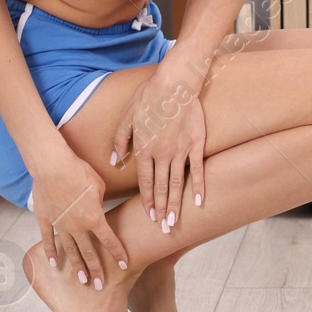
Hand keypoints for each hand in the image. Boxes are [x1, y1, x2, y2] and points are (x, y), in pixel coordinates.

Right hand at [29, 143, 128, 289]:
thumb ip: (100, 201)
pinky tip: (53, 264)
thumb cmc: (79, 170)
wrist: (53, 165)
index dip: (118, 253)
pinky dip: (50, 252)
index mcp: (95, 218)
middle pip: (90, 252)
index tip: (124, 264)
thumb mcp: (99, 185)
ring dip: (77, 266)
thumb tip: (98, 208)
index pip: (110, 241)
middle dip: (97, 270)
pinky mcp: (45, 220)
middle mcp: (78, 226)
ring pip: (70, 251)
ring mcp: (61, 225)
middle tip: (101, 285)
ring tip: (81, 280)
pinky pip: (48, 240)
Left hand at [111, 66, 206, 232]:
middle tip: (163, 229)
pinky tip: (199, 201)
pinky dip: (199, 186)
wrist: (174, 82)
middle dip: (161, 210)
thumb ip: (119, 140)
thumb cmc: (148, 96)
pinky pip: (198, 169)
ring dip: (176, 204)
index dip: (147, 201)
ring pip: (177, 183)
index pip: (145, 182)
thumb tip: (113, 160)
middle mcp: (161, 154)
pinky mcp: (196, 143)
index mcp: (144, 149)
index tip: (149, 216)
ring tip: (175, 222)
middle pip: (161, 188)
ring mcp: (180, 150)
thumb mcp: (126, 116)